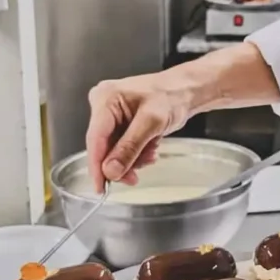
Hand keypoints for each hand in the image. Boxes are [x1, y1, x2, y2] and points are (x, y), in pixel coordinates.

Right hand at [85, 74, 194, 191]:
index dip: (97, 166)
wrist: (185, 91)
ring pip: (113, 151)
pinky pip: (121, 148)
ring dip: (132, 159)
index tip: (100, 188)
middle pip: (103, 147)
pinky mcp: (119, 125)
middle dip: (121, 163)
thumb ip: (129, 147)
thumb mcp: (152, 122)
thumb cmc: (172, 95)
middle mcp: (103, 106)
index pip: (95, 138)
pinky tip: (149, 148)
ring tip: (150, 153)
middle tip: (135, 176)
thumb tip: (110, 170)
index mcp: (105, 98)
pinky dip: (135, 154)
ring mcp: (110, 116)